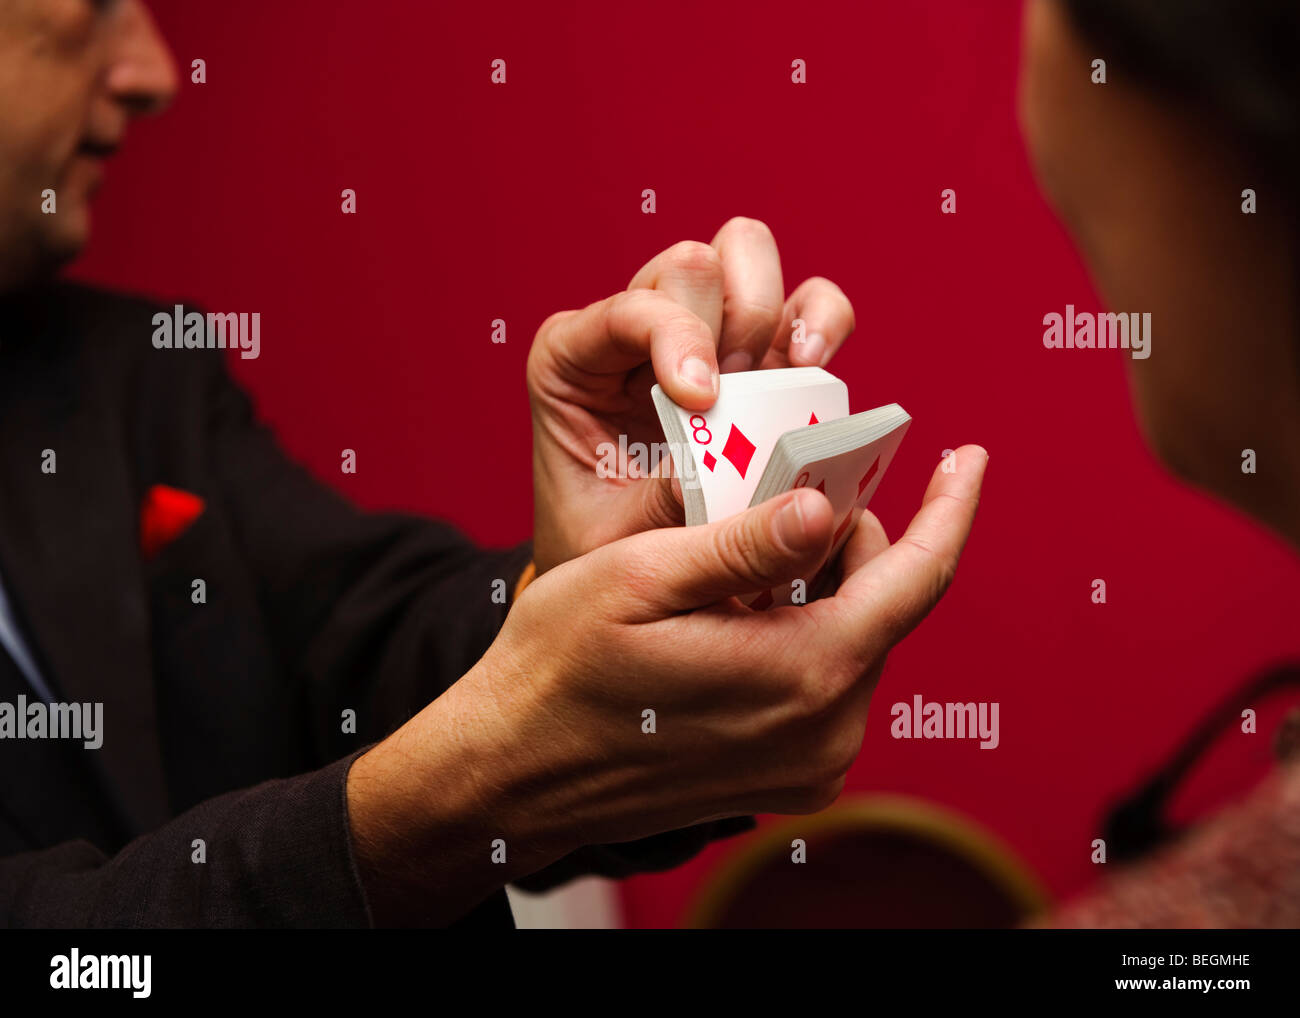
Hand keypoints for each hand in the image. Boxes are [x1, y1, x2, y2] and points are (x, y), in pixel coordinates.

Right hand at [347, 446, 985, 923]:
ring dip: (824, 584)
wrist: (516, 772)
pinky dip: (807, 630)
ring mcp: (811, 763)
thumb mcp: (639, 580)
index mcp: (801, 672)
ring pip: (855, 640)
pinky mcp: (790, 777)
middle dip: (854, 537)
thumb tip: (828, 510)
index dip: (948, 510)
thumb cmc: (560, 668)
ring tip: (753, 548)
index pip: (914, 579)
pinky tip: (747, 607)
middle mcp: (825, 730)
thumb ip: (744, 545)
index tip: (969, 459)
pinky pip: (827, 683)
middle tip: (798, 486)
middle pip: (882, 605)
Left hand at [527, 216, 855, 573]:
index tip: (701, 402)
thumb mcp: (615, 539)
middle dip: (723, 323)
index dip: (677, 338)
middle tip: (732, 397)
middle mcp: (637, 329)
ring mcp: (705, 335)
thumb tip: (751, 475)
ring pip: (745, 252)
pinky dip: (821, 323)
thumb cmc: (603, 551)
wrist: (622, 589)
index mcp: (573, 359)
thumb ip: (671, 501)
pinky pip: (806, 303)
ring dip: (768, 315)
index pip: (630, 308)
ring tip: (772, 384)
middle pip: (692, 262)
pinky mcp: (761, 358)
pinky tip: (813, 368)